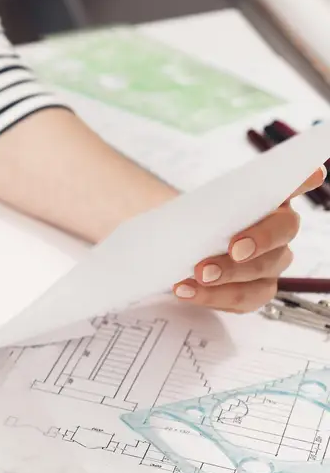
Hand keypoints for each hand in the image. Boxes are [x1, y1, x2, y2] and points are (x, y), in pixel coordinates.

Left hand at [172, 167, 326, 312]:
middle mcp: (276, 228)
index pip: (289, 183)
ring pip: (265, 271)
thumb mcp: (178, 210)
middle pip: (283, 232)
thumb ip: (195, 207)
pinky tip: (187, 291)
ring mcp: (270, 262)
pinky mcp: (256, 290)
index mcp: (263, 198)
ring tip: (195, 277)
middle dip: (259, 241)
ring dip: (230, 275)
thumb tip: (191, 215)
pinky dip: (214, 297)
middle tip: (233, 249)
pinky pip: (244, 298)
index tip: (311, 174)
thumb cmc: (177, 225)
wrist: (160, 253)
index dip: (302, 179)